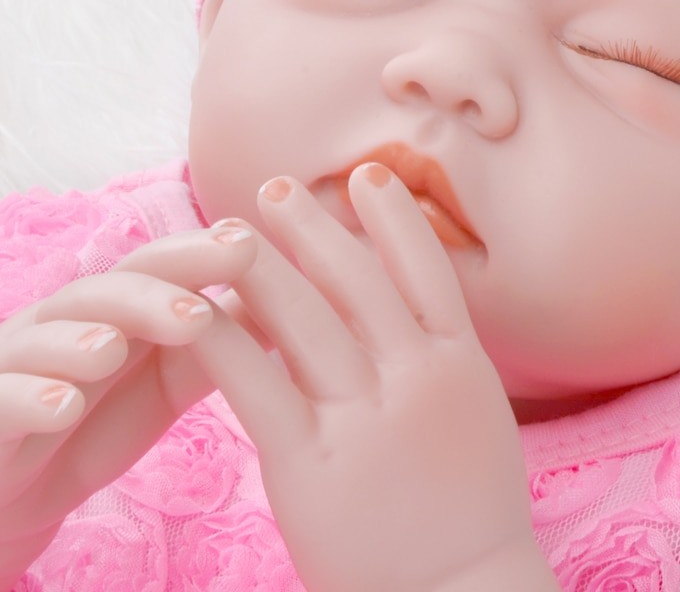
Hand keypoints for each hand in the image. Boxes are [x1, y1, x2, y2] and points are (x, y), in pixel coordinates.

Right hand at [0, 227, 255, 581]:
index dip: (200, 253)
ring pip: (44, 337)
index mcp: (120, 312)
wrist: (10, 493)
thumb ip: (225, 341)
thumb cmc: (97, 421)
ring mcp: (16, 364)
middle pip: (107, 290)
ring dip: (81, 338)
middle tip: (199, 306)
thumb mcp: (170, 380)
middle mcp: (67, 325)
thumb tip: (303, 300)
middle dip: (152, 289)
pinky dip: (27, 397)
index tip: (250, 242)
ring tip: (114, 349)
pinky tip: (61, 405)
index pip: (161, 268)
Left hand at [192, 167, 557, 591]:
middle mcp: (416, 381)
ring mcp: (365, 422)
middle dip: (315, 228)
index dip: (395, 216)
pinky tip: (199, 311)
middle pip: (358, 281)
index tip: (367, 173)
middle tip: (276, 188)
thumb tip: (413, 309)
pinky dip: (226, 341)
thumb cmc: (472, 508)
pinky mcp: (310, 466)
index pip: (427, 269)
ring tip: (231, 229)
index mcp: (461, 366)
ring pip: (305, 322)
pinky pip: (259, 387)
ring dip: (263, 267)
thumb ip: (443, 358)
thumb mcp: (477, 416)